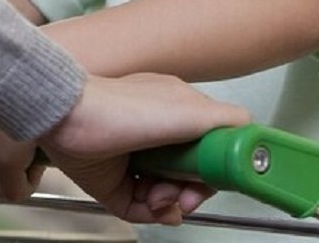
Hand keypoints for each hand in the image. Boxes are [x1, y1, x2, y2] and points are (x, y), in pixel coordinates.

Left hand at [40, 73, 249, 224]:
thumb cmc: (122, 108)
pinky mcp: (112, 182)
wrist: (68, 119)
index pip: (207, 147)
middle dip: (192, 190)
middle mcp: (156, 136)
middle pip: (188, 175)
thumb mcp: (188, 109)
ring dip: (170, 202)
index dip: (214, 168)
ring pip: (165, 194)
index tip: (215, 179)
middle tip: (187, 196)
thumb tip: (251, 133)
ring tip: (162, 198)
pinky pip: (138, 206)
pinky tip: (152, 206)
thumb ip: (225, 121)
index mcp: (176, 112)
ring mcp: (134, 160)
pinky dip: (149, 211)